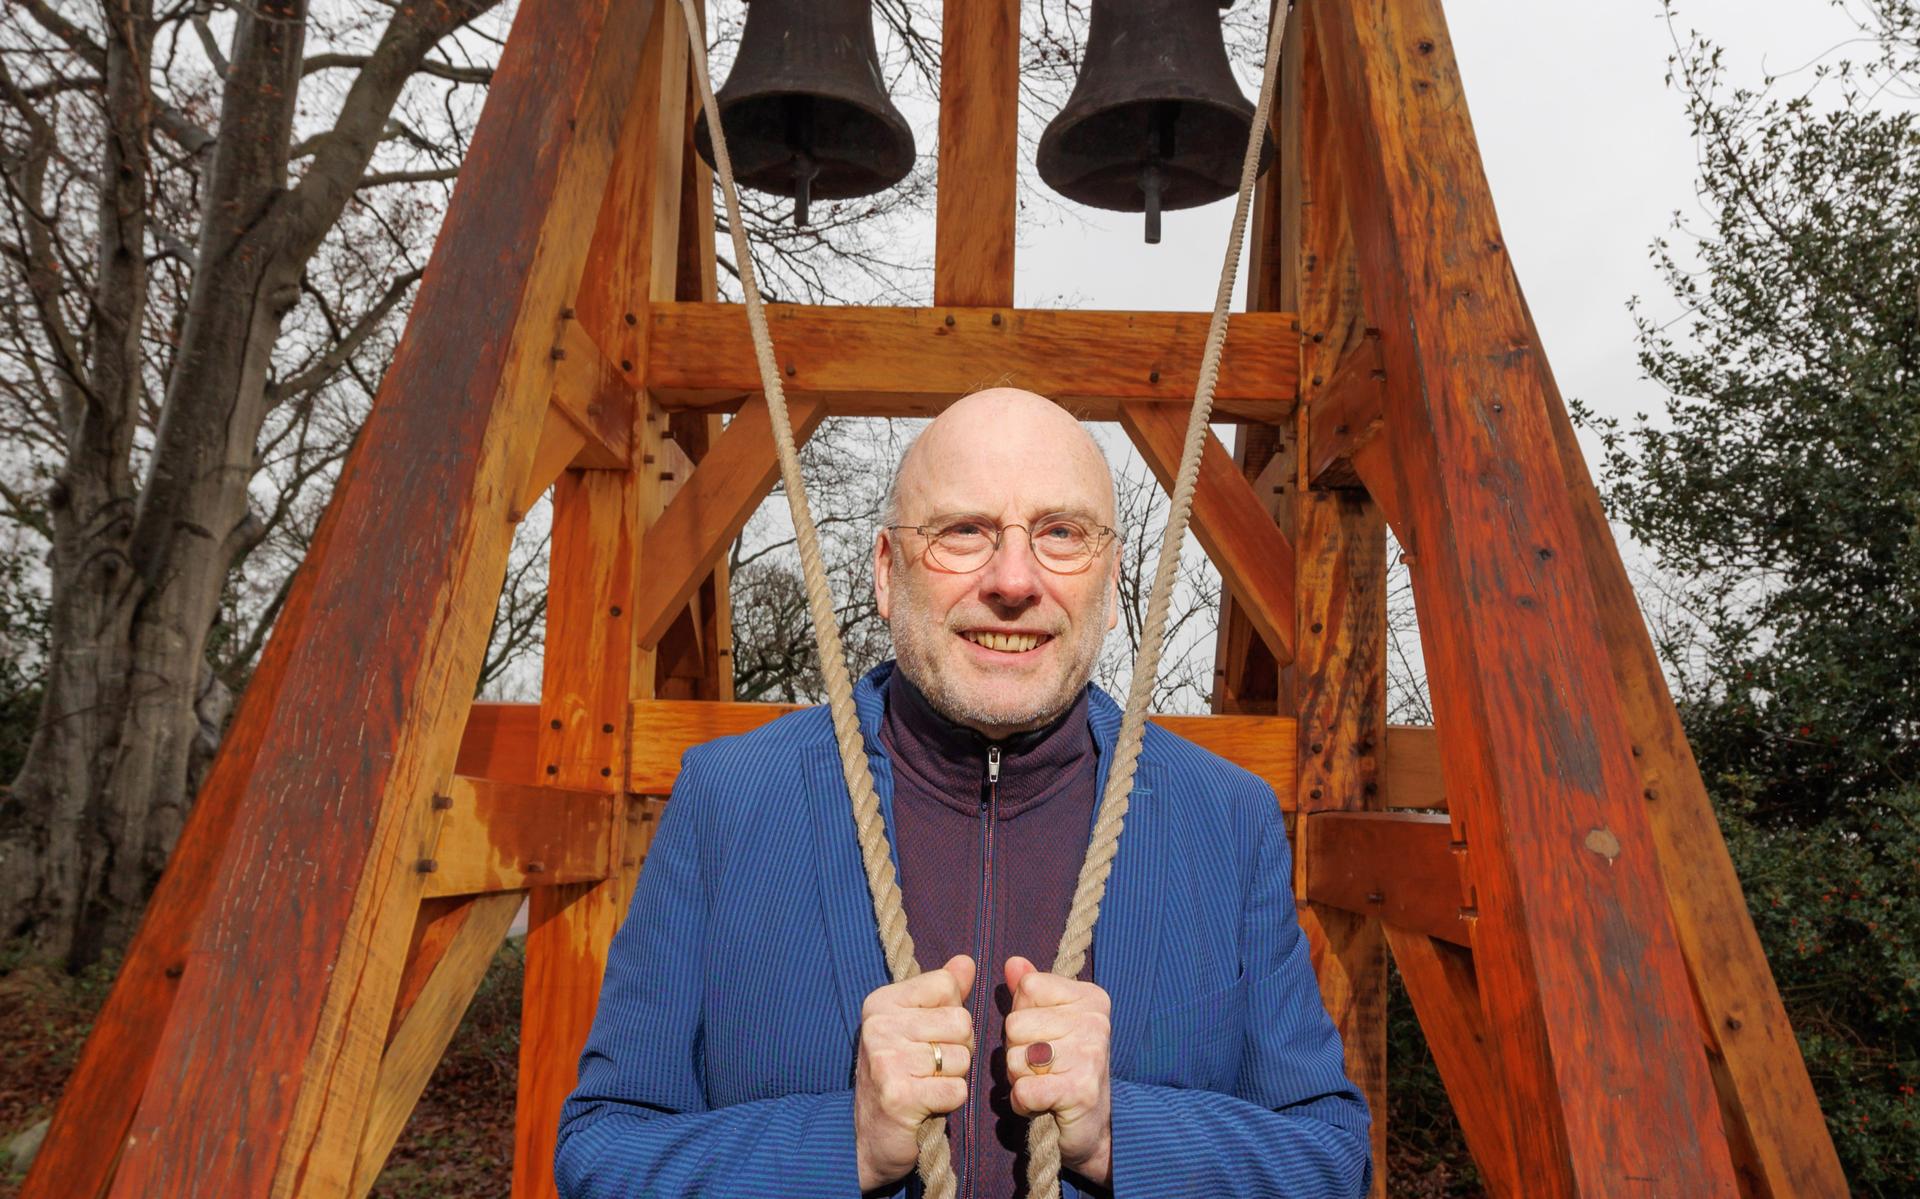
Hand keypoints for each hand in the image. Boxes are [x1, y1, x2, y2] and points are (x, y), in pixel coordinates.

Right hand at [853, 954, 976, 1190]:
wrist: (870, 1138)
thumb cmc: (899, 1076)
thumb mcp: (916, 1026)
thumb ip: (943, 993)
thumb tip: (967, 962)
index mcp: (881, 1003)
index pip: (947, 986)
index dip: (952, 1014)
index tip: (929, 1036)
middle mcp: (879, 1026)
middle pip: (961, 1022)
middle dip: (958, 1050)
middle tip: (930, 1068)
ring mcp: (886, 1060)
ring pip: (962, 1058)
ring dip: (953, 1077)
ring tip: (926, 1085)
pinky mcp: (899, 1095)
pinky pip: (958, 1089)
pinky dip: (951, 1101)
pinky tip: (927, 1104)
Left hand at [1003, 956, 1113, 1184]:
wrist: (1095, 1128)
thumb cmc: (1065, 1069)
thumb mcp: (1049, 1023)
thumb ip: (1030, 992)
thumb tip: (1013, 963)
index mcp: (1090, 998)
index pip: (1027, 989)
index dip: (1022, 1016)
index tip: (1043, 1036)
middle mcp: (1095, 1021)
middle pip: (1015, 1024)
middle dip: (1017, 1051)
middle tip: (1042, 1067)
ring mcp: (1090, 1055)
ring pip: (1015, 1058)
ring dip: (1019, 1079)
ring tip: (1044, 1085)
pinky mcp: (1079, 1091)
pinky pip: (1023, 1090)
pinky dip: (1023, 1103)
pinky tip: (1043, 1104)